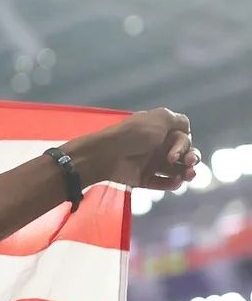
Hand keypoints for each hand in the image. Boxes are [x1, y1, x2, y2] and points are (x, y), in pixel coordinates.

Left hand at [69, 107, 200, 191]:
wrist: (108, 153)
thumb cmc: (135, 133)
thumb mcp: (160, 117)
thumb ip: (178, 120)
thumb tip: (188, 128)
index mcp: (162, 132)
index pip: (184, 139)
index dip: (185, 145)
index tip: (177, 151)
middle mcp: (158, 147)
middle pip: (184, 155)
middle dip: (192, 159)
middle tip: (190, 163)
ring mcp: (151, 164)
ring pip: (176, 170)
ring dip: (186, 172)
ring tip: (188, 175)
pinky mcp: (143, 179)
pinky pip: (162, 183)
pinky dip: (171, 183)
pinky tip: (177, 182)